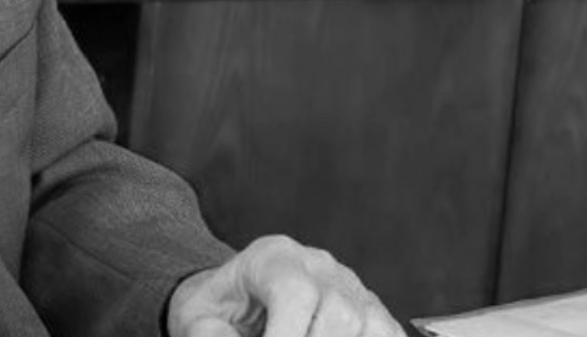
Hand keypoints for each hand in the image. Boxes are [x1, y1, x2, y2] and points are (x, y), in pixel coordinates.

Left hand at [166, 234, 403, 336]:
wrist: (232, 299)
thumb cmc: (217, 310)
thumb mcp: (199, 321)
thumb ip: (215, 336)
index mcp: (272, 258)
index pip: (296, 292)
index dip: (287, 336)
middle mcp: (318, 265)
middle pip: (340, 312)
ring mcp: (350, 285)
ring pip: (369, 324)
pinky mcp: (370, 308)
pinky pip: (387, 333)